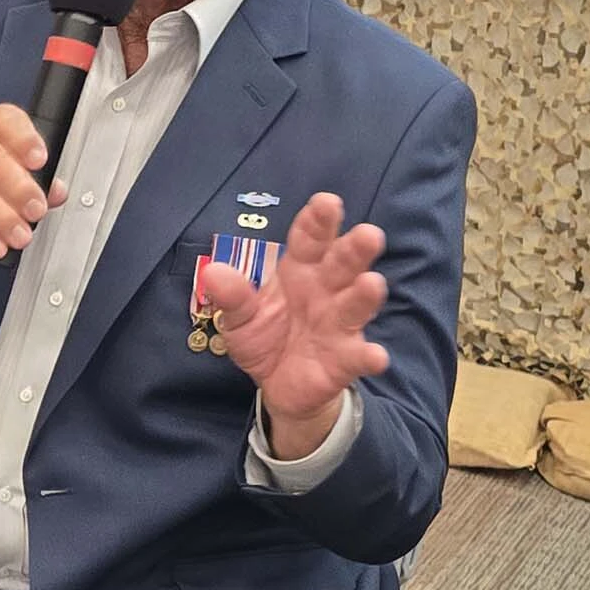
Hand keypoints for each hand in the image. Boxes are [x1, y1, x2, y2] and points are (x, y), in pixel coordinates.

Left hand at [202, 193, 388, 460]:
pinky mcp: (346, 359)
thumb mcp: (240, 317)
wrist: (278, 385)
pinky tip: (376, 356)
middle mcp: (326, 291)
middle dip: (355, 248)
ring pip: (357, 303)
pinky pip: (359, 356)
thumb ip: (233, 296)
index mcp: (300, 270)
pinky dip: (369, 356)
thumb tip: (213, 272)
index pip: (310, 240)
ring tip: (372, 283)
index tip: (326, 203)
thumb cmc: (265, 337)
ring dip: (366, 293)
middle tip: (369, 234)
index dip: (318, 222)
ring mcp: (340, 324)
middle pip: (343, 264)